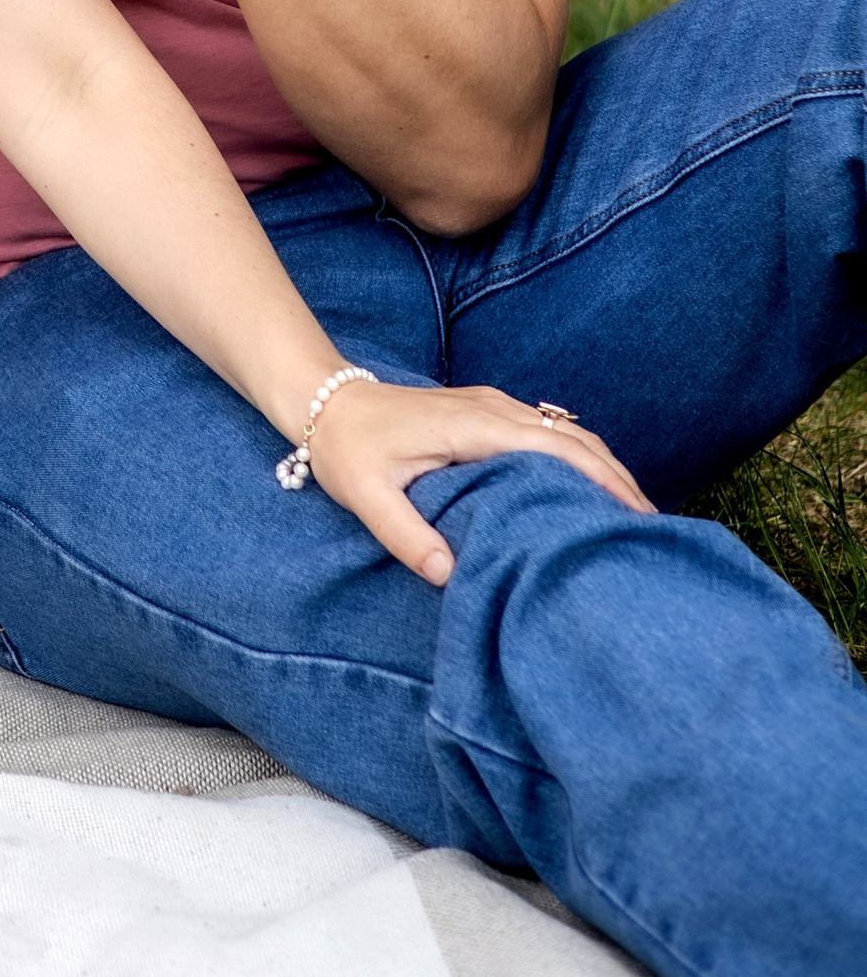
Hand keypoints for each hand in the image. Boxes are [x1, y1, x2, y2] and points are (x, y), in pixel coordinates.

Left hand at [305, 378, 652, 584]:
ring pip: (566, 432)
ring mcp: (493, 406)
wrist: (325, 400)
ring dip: (604, 468)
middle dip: (618, 480)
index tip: (636, 516)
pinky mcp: (487, 412)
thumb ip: (406, 534)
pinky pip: (547, 432)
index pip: (556, 449)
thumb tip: (449, 575)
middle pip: (575, 438)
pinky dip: (580, 459)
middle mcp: (493, 408)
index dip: (601, 480)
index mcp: (474, 426)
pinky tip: (589, 492)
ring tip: (632, 517)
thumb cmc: (346, 449)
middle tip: (651, 528)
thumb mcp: (366, 496)